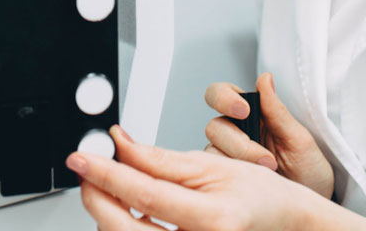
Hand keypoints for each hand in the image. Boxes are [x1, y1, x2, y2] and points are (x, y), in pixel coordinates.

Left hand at [67, 126, 365, 230]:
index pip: (144, 194)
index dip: (105, 173)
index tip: (80, 157)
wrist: (286, 225)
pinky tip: (125, 209)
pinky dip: (126, 227)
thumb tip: (119, 143)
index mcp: (212, 220)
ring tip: (109, 185)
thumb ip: (158, 158)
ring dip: (108, 213)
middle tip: (86, 169)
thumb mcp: (210, 164)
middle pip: (126, 230)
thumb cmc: (256, 195)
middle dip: (97, 197)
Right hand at [204, 72, 332, 198]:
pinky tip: (253, 179)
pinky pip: (214, 169)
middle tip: (264, 157)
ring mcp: (228, 155)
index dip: (224, 97)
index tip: (244, 110)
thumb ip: (277, 110)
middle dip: (235, 139)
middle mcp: (235, 131)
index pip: (222, 93)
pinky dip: (232, 173)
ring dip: (240, 159)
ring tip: (270, 170)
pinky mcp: (225, 175)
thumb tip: (265, 77)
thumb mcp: (299, 140)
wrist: (309, 208)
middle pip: (214, 124)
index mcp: (252, 113)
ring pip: (213, 148)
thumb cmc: (309, 171)